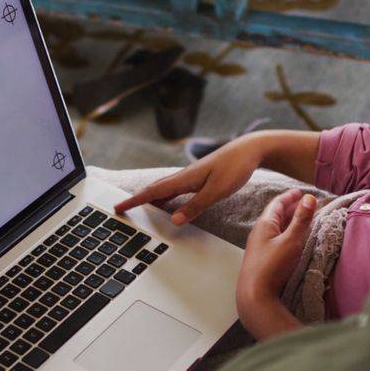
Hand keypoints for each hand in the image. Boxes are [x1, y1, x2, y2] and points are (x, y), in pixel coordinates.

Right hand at [115, 134, 266, 224]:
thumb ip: (195, 206)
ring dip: (150, 198)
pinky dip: (165, 197)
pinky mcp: (199, 178)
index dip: (134, 200)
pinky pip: (175, 189)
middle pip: (154, 189)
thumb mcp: (217, 191)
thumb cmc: (235, 168)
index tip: (118, 207)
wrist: (250, 150)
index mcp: (184, 178)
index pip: (153, 192)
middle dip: (136, 199)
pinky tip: (167, 204)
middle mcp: (184, 176)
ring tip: (139, 209)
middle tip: (121, 208)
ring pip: (164, 189)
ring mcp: (191, 177)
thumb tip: (174, 220)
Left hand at [236, 189, 316, 339]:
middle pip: (276, 214)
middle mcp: (259, 232)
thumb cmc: (272, 266)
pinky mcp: (263, 258)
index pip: (277, 204)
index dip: (290, 197)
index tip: (300, 192)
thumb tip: (309, 198)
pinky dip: (286, 233)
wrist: (255, 295)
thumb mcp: (291, 240)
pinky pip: (276, 239)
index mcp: (264, 224)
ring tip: (302, 219)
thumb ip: (301, 219)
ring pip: (276, 227)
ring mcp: (260, 246)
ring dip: (289, 221)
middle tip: (304, 204)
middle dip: (290, 208)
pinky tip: (293, 239)